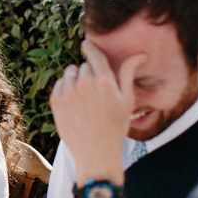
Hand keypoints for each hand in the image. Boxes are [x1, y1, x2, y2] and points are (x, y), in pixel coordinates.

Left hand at [49, 41, 144, 185]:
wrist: (96, 153)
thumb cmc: (116, 127)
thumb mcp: (127, 100)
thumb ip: (128, 73)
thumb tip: (141, 54)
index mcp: (104, 81)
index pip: (94, 54)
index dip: (90, 48)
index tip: (86, 44)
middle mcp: (85, 82)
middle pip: (84, 66)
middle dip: (89, 74)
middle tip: (96, 94)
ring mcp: (68, 91)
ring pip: (70, 73)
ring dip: (76, 80)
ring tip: (85, 99)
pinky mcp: (56, 100)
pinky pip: (60, 84)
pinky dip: (65, 90)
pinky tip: (75, 105)